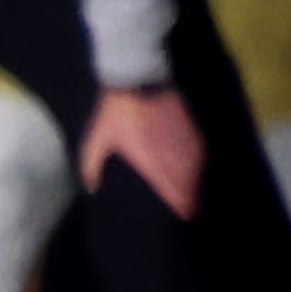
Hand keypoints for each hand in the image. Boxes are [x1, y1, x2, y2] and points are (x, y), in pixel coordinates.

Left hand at [80, 86, 203, 218]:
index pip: (169, 186)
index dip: (179, 201)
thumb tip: (92, 188)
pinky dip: (199, 161)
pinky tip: (198, 166)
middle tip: (192, 208)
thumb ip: (91, 165)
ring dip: (196, 180)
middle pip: (186, 180)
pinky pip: (198, 148)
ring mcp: (180, 137)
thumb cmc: (113, 110)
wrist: (135, 78)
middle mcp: (168, 150)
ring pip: (195, 165)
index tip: (184, 212)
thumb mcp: (97, 138)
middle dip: (190, 196)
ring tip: (195, 191)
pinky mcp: (186, 125)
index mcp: (147, 157)